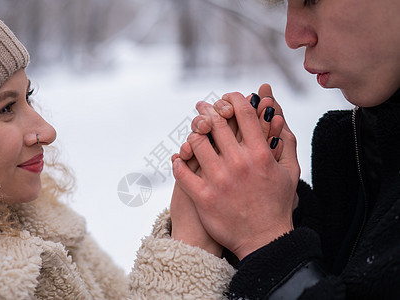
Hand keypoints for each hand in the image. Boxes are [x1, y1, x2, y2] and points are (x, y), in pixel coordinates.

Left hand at [173, 89, 299, 259]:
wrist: (264, 240)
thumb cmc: (277, 204)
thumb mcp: (290, 172)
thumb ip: (286, 142)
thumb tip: (276, 115)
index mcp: (260, 154)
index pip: (243, 113)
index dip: (232, 99)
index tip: (225, 98)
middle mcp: (239, 163)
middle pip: (215, 123)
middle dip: (207, 110)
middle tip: (201, 107)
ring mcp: (219, 180)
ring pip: (196, 142)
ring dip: (192, 134)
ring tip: (192, 133)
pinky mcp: (203, 197)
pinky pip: (182, 171)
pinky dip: (178, 161)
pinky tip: (179, 157)